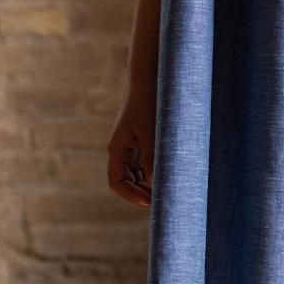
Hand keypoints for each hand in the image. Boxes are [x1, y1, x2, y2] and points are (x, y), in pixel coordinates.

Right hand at [108, 87, 155, 209]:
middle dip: (141, 193)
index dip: (131, 196)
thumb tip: (153, 183)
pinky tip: (166, 177)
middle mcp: (120, 150)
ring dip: (147, 185)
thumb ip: (151, 158)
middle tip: (162, 201)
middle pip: (125, 181)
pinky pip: (143, 165)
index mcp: (117, 148)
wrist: (150, 80)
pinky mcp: (140, 141)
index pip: (116, 181)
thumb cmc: (149, 103)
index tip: (149, 203)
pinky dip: (152, 174)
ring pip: (135, 175)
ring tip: (166, 190)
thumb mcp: (151, 132)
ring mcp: (130, 146)